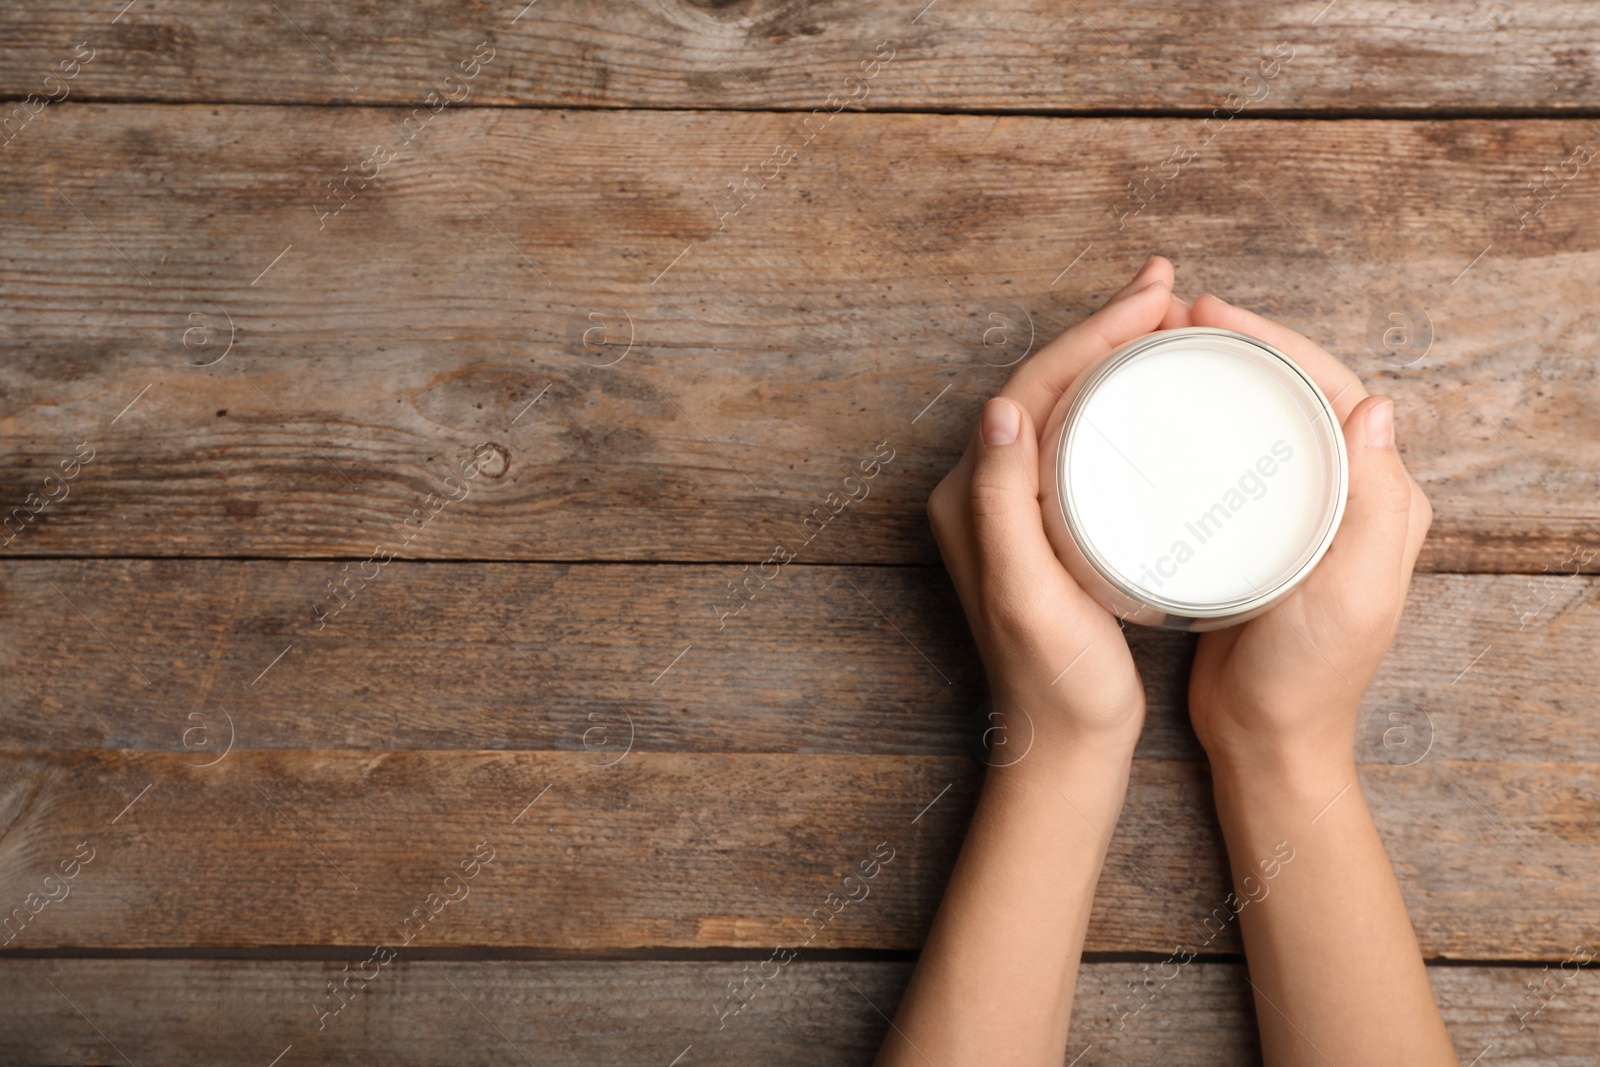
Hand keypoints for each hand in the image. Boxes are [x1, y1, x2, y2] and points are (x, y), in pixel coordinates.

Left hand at [927, 256, 1191, 755]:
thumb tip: (1001, 408)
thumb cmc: (1053, 680)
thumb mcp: (1026, 593)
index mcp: (970, 496)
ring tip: (1168, 319)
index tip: (1152, 297)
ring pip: (1065, 405)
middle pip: (1047, 383)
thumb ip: (1000, 505)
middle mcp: (982, 491)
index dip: (1091, 333)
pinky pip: (1080, 439)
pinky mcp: (1045, 525)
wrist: (1064, 744)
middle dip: (1106, 328)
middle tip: (1168, 286)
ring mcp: (1014, 506)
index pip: (1030, 386)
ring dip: (1112, 356)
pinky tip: (1156, 393)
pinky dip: (1117, 402)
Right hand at [1176, 296, 1433, 770]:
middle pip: (1293, 392)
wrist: (1264, 739)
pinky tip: (1156, 418)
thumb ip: (1377, 506)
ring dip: (1215, 378)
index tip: (1212, 314)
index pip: (1332, 388)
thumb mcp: (1351, 593)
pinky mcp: (1253, 534)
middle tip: (1173, 318)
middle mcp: (1345, 495)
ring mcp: (1296, 514)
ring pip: (1259, 420)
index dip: (1275, 341)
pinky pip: (1230, 460)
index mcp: (1382, 498)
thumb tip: (1377, 405)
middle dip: (1239, 345)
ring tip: (1158, 351)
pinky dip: (1198, 427)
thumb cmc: (1308, 677)